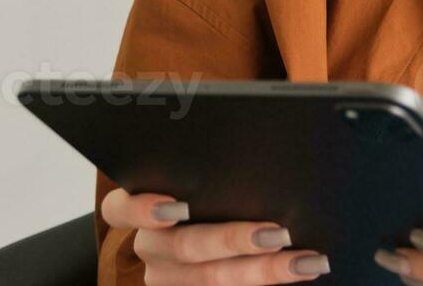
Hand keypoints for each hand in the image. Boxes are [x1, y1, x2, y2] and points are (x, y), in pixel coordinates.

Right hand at [100, 187, 330, 284]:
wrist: (212, 236)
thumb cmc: (212, 193)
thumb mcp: (203, 181)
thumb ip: (212, 172)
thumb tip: (260, 150)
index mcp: (138, 213)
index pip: (119, 209)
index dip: (141, 209)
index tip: (176, 205)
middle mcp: (150, 248)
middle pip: (183, 247)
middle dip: (233, 240)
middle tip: (277, 232)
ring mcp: (169, 279)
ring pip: (210, 280)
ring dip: (263, 271)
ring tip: (303, 260)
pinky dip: (266, 284)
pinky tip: (300, 271)